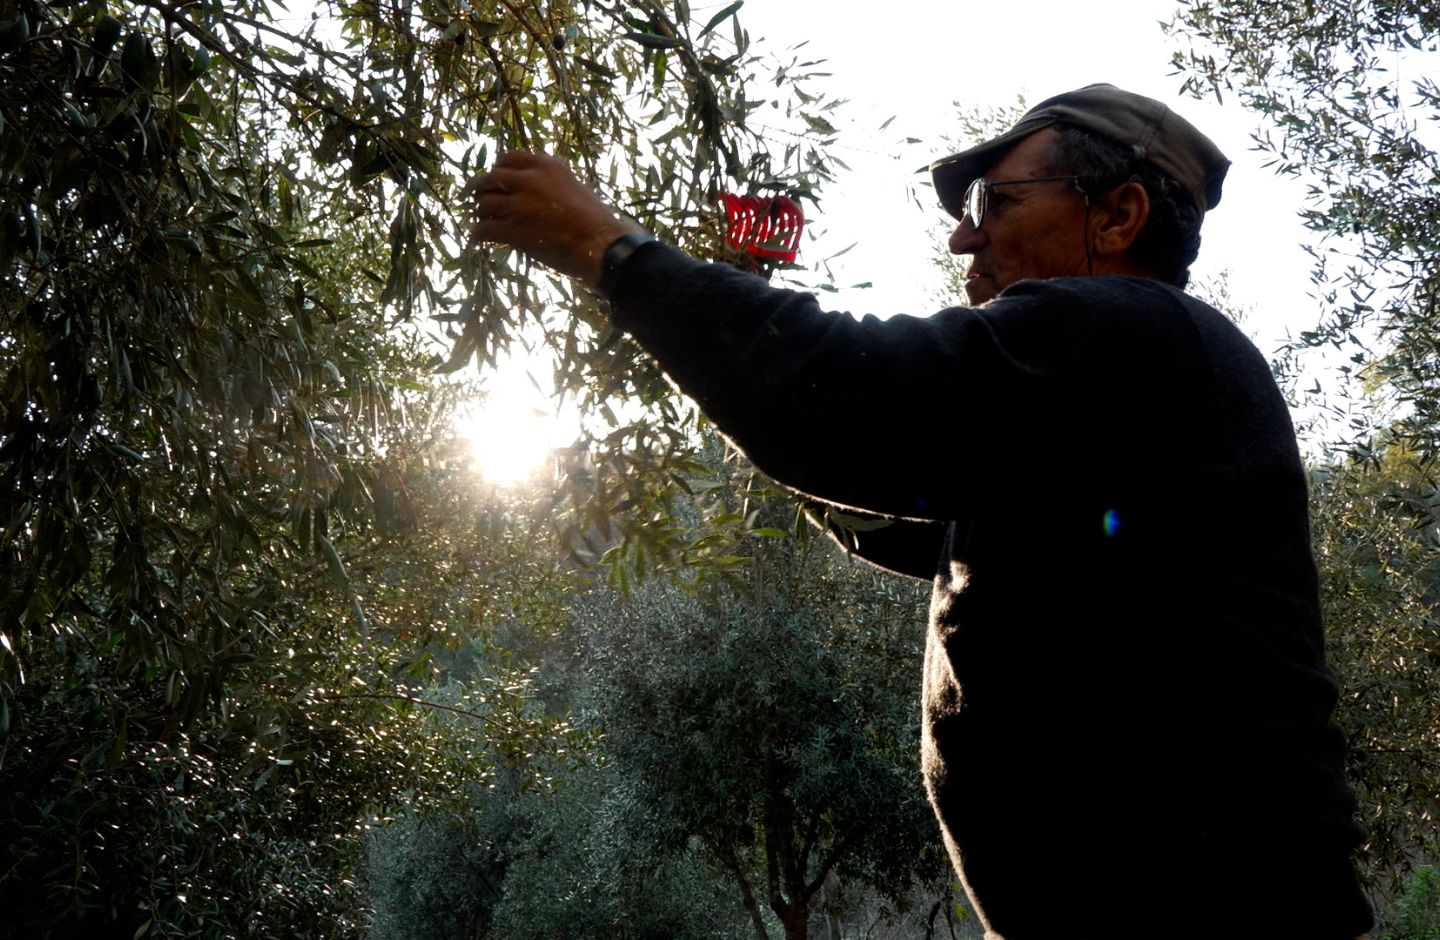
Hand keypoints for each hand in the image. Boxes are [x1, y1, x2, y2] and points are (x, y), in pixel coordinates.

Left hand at [468, 151, 647, 286]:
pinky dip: (478, 234)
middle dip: (481, 190)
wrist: (600, 244)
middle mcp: (528, 180)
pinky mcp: (513, 230)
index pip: (508, 158)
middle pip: (489, 179)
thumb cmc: (594, 218)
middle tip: (478, 198)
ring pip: (484, 205)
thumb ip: (553, 177)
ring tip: (483, 221)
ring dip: (481, 214)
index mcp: (545, 165)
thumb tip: (540, 174)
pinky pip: (484, 229)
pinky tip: (478, 239)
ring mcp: (519, 205)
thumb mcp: (574, 184)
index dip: (497, 168)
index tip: (495, 178)